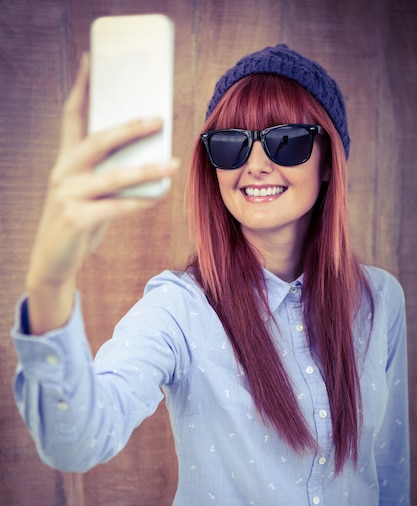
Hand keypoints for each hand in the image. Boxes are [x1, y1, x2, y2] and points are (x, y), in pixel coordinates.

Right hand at [26, 54, 178, 333]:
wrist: (53, 260)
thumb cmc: (79, 219)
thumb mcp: (88, 191)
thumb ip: (109, 173)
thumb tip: (152, 161)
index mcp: (65, 160)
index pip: (71, 116)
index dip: (81, 87)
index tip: (91, 60)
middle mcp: (62, 172)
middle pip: (98, 141)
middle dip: (130, 128)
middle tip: (159, 119)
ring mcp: (66, 196)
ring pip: (112, 177)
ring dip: (146, 170)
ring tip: (172, 164)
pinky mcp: (74, 220)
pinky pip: (115, 207)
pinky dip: (139, 202)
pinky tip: (159, 197)